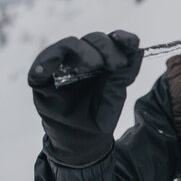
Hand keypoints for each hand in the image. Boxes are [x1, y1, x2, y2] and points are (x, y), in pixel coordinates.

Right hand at [28, 30, 142, 164]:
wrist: (79, 143)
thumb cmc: (97, 118)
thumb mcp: (114, 100)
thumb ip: (123, 77)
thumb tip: (138, 51)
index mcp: (103, 59)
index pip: (113, 40)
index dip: (123, 37)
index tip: (132, 43)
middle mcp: (82, 57)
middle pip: (94, 39)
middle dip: (106, 48)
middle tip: (115, 65)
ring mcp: (62, 64)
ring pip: (70, 44)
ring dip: (83, 52)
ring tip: (92, 66)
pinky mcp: (42, 75)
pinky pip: (42, 63)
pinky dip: (46, 62)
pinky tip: (49, 69)